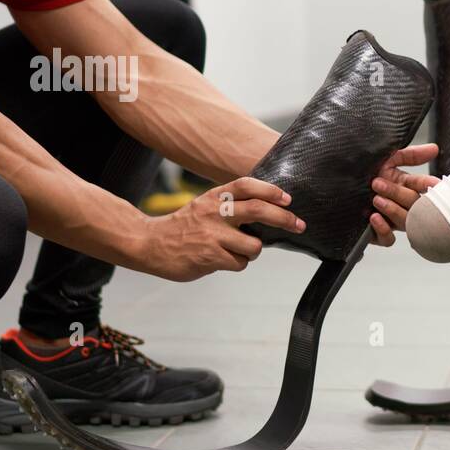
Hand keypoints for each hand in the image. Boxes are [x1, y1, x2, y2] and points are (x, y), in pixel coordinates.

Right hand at [139, 177, 301, 281]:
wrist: (149, 243)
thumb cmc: (185, 227)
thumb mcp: (205, 205)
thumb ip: (231, 205)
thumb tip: (270, 211)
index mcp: (214, 197)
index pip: (247, 185)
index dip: (271, 190)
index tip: (288, 199)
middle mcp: (214, 212)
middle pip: (259, 211)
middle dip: (285, 219)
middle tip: (299, 224)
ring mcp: (213, 235)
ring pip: (254, 246)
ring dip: (252, 252)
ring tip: (237, 250)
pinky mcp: (210, 257)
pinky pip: (240, 263)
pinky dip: (236, 263)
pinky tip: (221, 260)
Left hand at [368, 143, 440, 246]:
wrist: (334, 184)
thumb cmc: (360, 172)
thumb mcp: (385, 158)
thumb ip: (410, 155)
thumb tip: (434, 148)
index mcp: (404, 185)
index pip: (423, 186)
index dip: (429, 186)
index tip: (433, 185)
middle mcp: (400, 204)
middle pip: (414, 206)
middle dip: (398, 194)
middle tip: (378, 184)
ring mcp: (390, 219)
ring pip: (405, 222)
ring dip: (392, 210)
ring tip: (376, 199)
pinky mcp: (377, 233)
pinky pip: (388, 239)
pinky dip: (384, 229)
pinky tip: (374, 218)